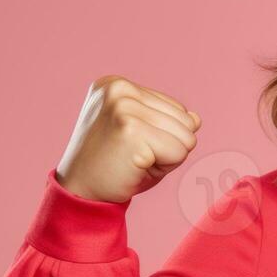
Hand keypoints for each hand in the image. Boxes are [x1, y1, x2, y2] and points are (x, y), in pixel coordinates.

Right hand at [55, 75, 201, 203]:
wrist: (80, 192)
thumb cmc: (114, 165)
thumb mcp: (145, 136)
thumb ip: (171, 122)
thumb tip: (196, 119)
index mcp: (118, 84)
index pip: (177, 109)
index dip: (162, 136)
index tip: (129, 144)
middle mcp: (119, 89)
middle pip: (186, 120)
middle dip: (167, 146)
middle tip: (133, 155)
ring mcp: (124, 106)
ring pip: (187, 136)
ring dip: (166, 158)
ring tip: (134, 160)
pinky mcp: (131, 129)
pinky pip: (180, 152)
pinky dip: (164, 168)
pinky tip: (134, 167)